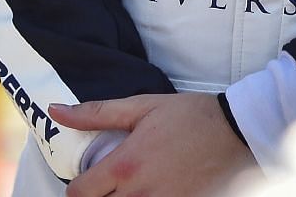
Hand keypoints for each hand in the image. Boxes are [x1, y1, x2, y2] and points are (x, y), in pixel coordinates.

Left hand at [51, 92, 253, 196]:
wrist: (238, 130)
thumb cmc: (191, 115)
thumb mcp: (143, 107)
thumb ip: (97, 113)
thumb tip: (57, 111)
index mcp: (125, 165)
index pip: (79, 193)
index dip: (77, 187)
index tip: (88, 179)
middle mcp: (139, 191)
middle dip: (99, 196)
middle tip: (109, 184)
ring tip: (131, 187)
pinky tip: (153, 189)